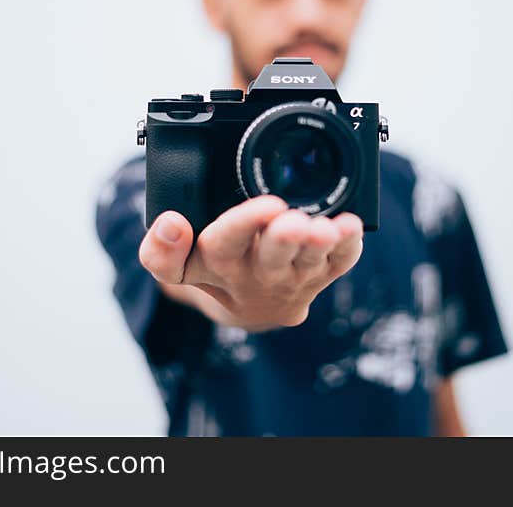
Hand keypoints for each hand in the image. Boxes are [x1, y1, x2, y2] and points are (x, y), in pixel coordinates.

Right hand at [138, 196, 363, 330]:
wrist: (252, 308)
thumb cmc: (214, 269)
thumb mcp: (178, 267)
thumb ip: (161, 250)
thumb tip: (170, 223)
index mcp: (219, 262)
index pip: (225, 242)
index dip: (243, 224)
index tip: (265, 204)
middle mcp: (259, 271)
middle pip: (273, 256)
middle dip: (285, 237)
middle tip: (295, 221)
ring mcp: (295, 276)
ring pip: (310, 261)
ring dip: (321, 244)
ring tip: (327, 228)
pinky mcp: (323, 275)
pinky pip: (340, 262)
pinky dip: (349, 246)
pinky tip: (352, 226)